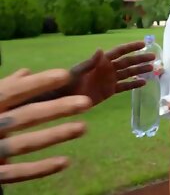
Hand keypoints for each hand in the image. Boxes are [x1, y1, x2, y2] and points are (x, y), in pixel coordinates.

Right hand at [0, 68, 91, 183]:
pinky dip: (41, 168)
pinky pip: (18, 173)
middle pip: (26, 116)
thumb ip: (4, 88)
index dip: (39, 83)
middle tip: (86, 102)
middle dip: (57, 108)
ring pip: (25, 144)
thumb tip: (27, 72)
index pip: (14, 91)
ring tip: (83, 128)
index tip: (65, 74)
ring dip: (55, 135)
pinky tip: (65, 161)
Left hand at [69, 41, 154, 105]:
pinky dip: (134, 84)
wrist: (64, 98)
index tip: (143, 44)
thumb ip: (90, 62)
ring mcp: (110, 80)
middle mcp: (109, 69)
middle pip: (128, 62)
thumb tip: (100, 50)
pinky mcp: (110, 91)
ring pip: (129, 73)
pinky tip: (144, 83)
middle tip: (154, 57)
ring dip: (140, 70)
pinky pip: (125, 86)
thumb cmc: (69, 82)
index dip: (131, 47)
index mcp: (102, 61)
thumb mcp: (78, 71)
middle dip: (140, 59)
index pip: (120, 52)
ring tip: (153, 68)